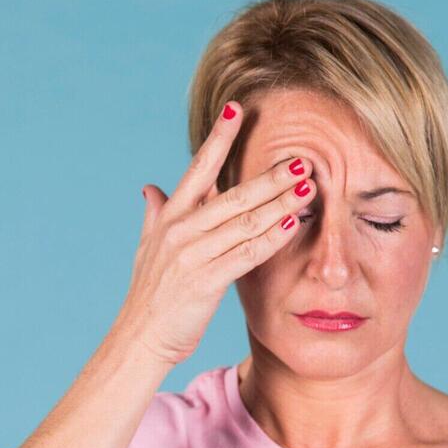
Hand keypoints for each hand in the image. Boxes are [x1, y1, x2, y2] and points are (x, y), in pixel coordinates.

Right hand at [111, 101, 316, 365]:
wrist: (139, 338)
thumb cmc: (150, 296)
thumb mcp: (148, 249)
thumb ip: (154, 215)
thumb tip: (150, 188)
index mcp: (169, 217)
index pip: (198, 169)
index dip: (217, 138)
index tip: (236, 108)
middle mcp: (179, 230)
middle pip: (232, 195)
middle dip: (269, 176)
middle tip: (300, 159)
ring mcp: (192, 254)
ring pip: (244, 222)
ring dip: (279, 203)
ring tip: (308, 187)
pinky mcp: (204, 280)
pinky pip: (246, 254)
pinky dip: (270, 238)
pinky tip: (292, 224)